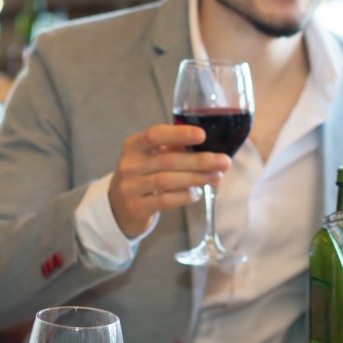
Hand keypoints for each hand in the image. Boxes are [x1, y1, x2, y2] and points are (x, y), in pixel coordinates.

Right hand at [107, 124, 230, 236]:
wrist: (118, 207)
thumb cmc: (143, 177)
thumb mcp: (151, 158)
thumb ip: (174, 150)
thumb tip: (210, 150)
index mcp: (133, 146)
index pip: (155, 134)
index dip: (179, 134)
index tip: (202, 135)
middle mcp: (129, 165)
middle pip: (168, 160)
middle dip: (199, 161)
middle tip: (223, 162)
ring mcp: (130, 187)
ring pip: (167, 180)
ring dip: (195, 178)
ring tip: (215, 177)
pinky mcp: (136, 207)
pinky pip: (165, 200)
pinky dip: (184, 196)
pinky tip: (197, 193)